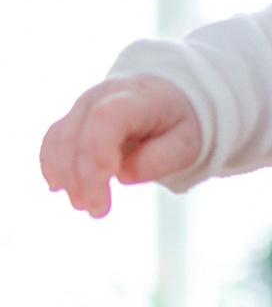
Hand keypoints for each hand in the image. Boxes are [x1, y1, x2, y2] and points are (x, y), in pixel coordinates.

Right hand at [40, 75, 200, 215]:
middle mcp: (102, 96)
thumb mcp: (186, 142)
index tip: (106, 186)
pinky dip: (51, 164)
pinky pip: (53, 139)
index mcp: (136, 98)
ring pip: (60, 138)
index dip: (98, 154)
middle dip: (82, 177)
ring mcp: (83, 106)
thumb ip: (158, 159)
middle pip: (78, 134)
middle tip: (97, 212)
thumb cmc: (178, 123)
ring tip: (81, 205)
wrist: (168, 95)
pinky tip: (57, 187)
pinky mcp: (73, 118)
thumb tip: (121, 175)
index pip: (105, 120)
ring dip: (65, 175)